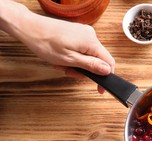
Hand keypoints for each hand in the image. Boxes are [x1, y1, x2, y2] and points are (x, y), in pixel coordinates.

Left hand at [0, 0, 114, 92]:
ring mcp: (84, 33)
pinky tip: (62, 57)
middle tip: (69, 72)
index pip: (109, 62)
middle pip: (98, 60)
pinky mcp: (77, 33)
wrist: (29, 28)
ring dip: (77, 64)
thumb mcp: (70, 60)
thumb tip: (107, 70)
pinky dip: (74, 57)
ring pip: (89, 56)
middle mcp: (91, 35)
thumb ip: (91, 65)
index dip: (106, 77)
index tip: (100, 88)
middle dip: (85, 70)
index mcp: (91, 42)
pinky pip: (83, 49)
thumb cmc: (45, 43)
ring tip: (62, 64)